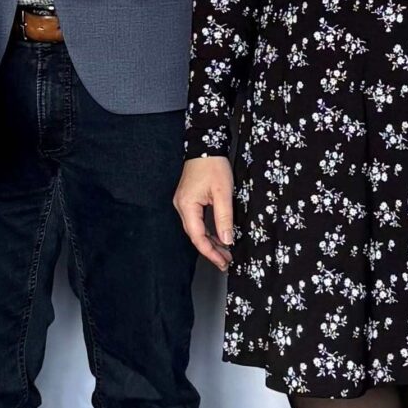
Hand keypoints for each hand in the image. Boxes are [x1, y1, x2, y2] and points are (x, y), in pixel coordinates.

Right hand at [174, 155, 235, 269]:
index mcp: (187, 206)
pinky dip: (207, 231)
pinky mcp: (188, 200)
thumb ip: (224, 218)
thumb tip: (227, 240)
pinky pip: (196, 221)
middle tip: (226, 262)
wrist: (205, 146)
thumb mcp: (223, 193)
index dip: (210, 252)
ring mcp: (183, 204)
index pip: (197, 236)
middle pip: (195, 235)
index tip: (222, 261)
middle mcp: (181, 207)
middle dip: (211, 250)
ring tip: (224, 253)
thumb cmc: (213, 165)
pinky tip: (217, 237)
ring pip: (196, 230)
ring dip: (210, 241)